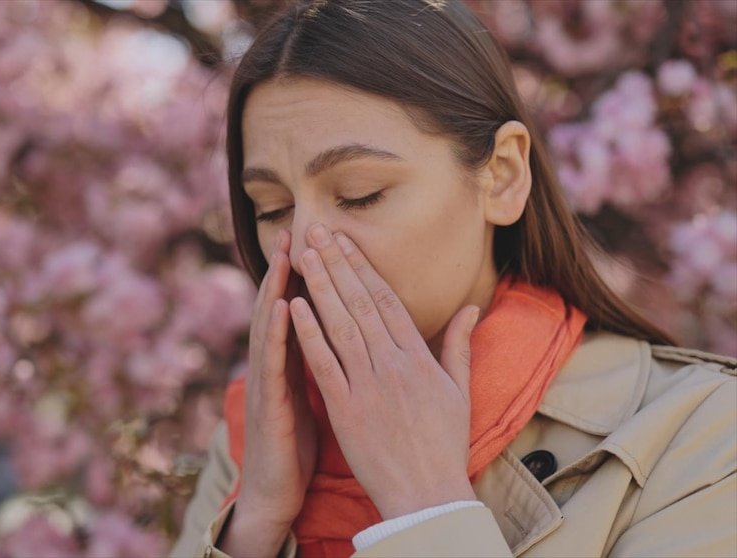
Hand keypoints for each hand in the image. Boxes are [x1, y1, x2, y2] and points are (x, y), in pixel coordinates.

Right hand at [234, 229, 317, 526]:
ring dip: (277, 288)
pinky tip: (284, 307)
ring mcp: (268, 384)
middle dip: (289, 270)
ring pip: (271, 327)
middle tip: (299, 230)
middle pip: (282, 308)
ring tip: (287, 253)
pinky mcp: (268, 406)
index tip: (325, 243)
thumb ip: (325, 366)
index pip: (303, 312)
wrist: (277, 494)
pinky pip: (273, 365)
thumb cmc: (298, 447)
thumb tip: (344, 341)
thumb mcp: (315, 400)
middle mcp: (276, 367)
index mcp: (293, 365)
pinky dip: (277, 334)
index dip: (312, 279)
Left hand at [289, 224, 478, 519]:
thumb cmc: (444, 443)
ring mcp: (368, 386)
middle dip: (337, 264)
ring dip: (320, 287)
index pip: (387, 300)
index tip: (345, 239)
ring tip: (304, 255)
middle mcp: (393, 365)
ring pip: (341, 326)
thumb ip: (458, 345)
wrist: (427, 493)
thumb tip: (470, 306)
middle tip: (316, 231)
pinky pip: (324, 365)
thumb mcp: (459, 390)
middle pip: (361, 303)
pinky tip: (294, 306)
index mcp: (418, 358)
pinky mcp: (346, 410)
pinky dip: (309, 334)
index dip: (364, 266)